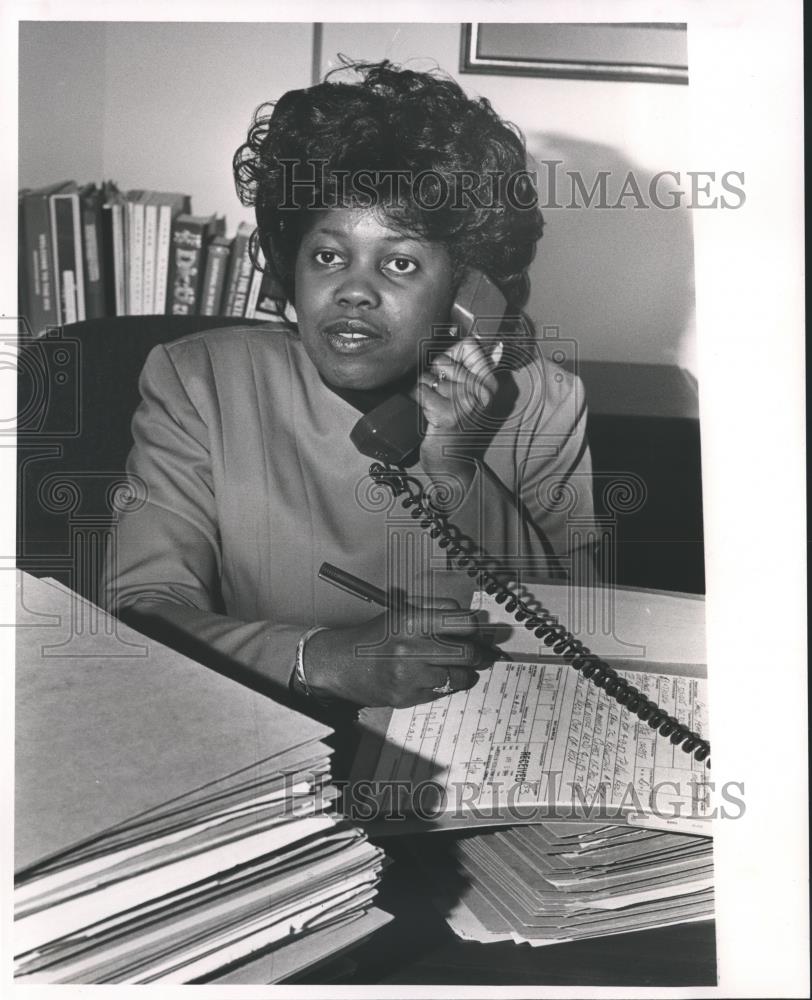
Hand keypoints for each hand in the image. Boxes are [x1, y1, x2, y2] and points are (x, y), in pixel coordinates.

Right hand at [302, 597, 496, 707]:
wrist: (341, 664)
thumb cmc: (374, 636)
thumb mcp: (400, 612)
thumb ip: (434, 609)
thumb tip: (469, 619)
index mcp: (410, 620)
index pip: (461, 622)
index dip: (474, 627)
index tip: (476, 631)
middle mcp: (410, 647)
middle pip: (467, 651)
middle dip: (479, 654)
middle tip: (483, 654)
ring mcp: (409, 675)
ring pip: (458, 675)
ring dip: (466, 673)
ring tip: (466, 668)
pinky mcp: (407, 696)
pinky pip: (442, 691)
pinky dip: (448, 685)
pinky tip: (444, 678)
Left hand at [415, 337, 497, 485]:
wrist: (453, 465)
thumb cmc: (458, 428)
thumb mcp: (475, 397)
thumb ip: (484, 369)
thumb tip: (499, 345)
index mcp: (489, 383)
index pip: (469, 344)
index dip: (451, 354)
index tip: (449, 373)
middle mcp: (482, 391)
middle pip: (441, 361)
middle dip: (433, 379)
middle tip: (442, 400)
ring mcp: (465, 403)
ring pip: (427, 378)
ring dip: (424, 394)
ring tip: (436, 410)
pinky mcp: (447, 414)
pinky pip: (420, 393)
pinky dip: (418, 404)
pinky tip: (430, 417)